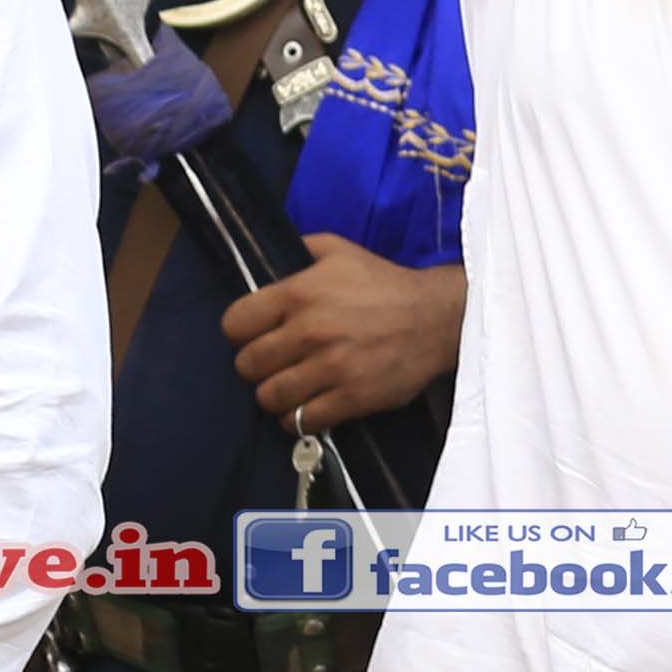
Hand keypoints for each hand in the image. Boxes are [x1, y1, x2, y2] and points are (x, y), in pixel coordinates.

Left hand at [217, 237, 463, 433]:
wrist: (436, 318)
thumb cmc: (384, 283)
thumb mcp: (338, 250)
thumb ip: (298, 249)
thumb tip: (266, 254)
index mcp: (300, 293)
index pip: (234, 324)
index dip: (239, 332)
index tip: (253, 335)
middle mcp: (310, 331)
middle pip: (247, 365)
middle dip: (256, 365)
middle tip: (273, 363)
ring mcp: (331, 368)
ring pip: (269, 396)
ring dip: (274, 395)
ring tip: (288, 387)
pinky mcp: (352, 398)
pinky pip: (302, 421)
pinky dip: (297, 419)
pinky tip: (306, 407)